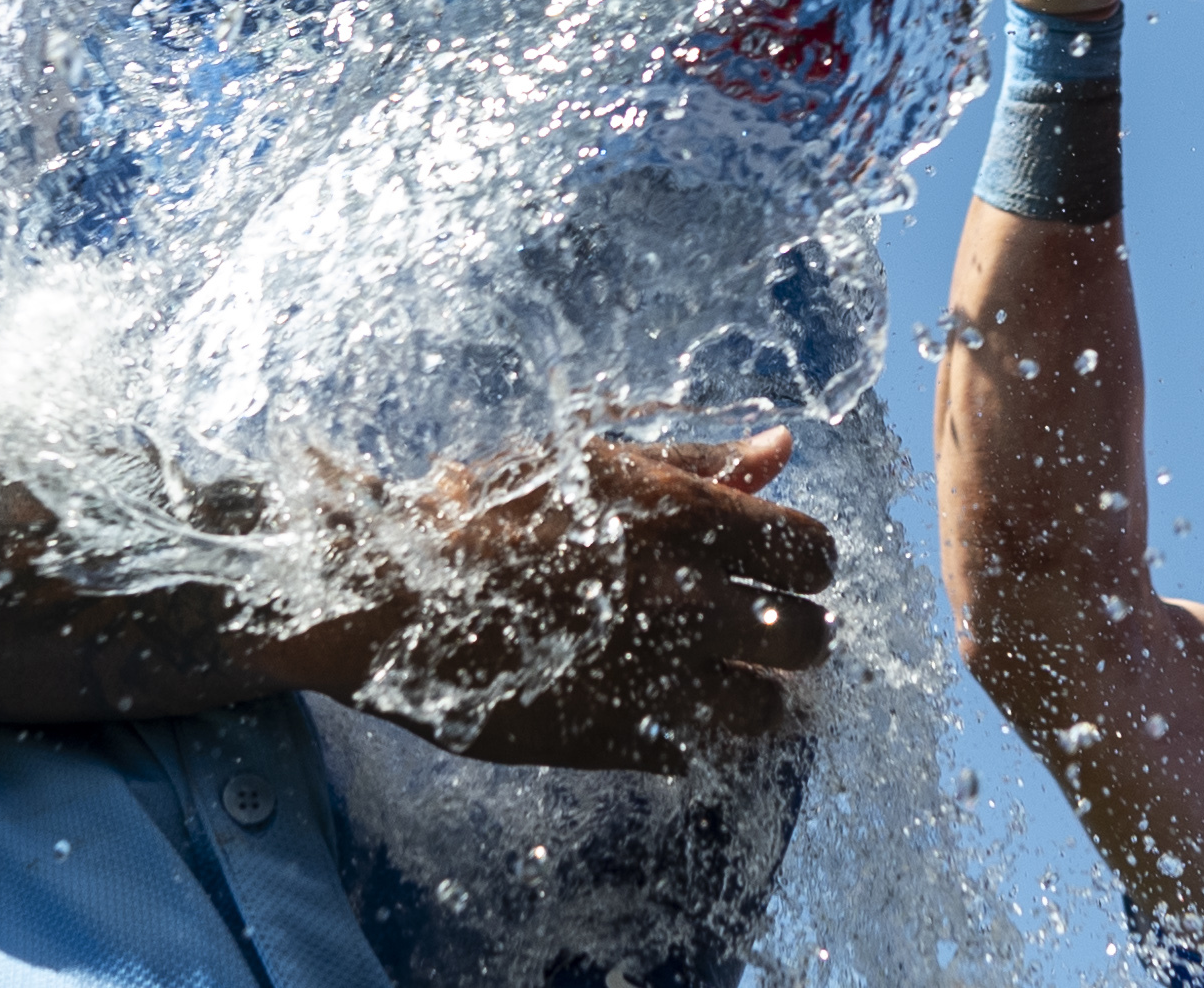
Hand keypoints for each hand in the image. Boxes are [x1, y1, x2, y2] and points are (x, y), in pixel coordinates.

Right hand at [367, 428, 836, 773]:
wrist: (392, 590)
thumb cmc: (493, 507)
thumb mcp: (594, 458)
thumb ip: (696, 458)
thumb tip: (784, 449)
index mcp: (675, 521)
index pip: (805, 550)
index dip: (811, 558)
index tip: (792, 562)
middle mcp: (673, 601)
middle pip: (802, 638)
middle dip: (807, 633)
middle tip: (780, 627)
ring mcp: (642, 678)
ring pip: (760, 716)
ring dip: (764, 699)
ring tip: (741, 683)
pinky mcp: (605, 739)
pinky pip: (691, 754)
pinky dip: (697, 736)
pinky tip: (677, 709)